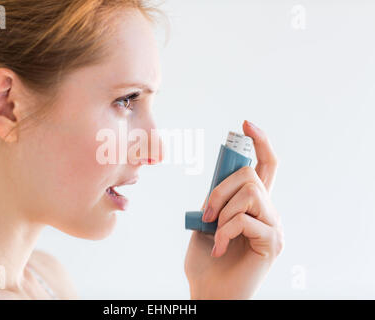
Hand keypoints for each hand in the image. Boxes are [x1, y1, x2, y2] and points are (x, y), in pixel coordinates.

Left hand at [184, 120, 283, 298]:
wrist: (209, 292)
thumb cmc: (206, 259)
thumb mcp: (206, 221)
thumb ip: (218, 199)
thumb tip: (221, 178)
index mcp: (254, 206)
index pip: (265, 167)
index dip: (259, 143)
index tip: (246, 123)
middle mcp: (270, 212)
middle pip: (250, 175)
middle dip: (220, 190)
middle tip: (206, 214)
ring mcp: (274, 227)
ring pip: (249, 194)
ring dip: (223, 212)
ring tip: (215, 233)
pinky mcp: (273, 243)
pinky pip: (246, 220)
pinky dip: (225, 232)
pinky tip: (219, 248)